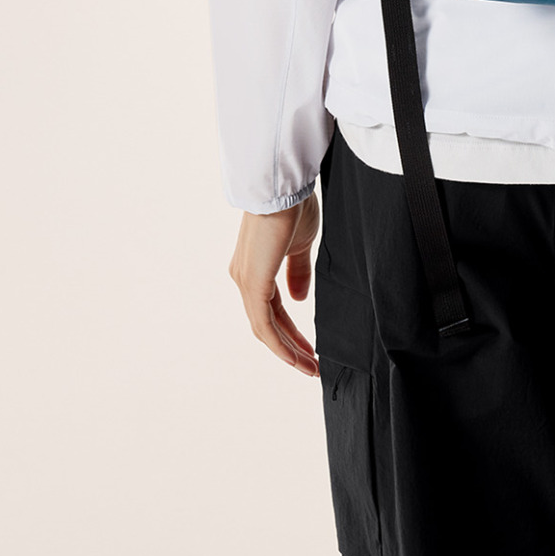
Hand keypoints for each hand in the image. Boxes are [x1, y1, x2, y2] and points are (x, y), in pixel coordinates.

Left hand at [228, 193, 321, 377]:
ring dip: (287, 350)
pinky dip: (280, 344)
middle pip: (266, 323)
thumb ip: (297, 273)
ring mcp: (245, 282)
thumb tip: (298, 300)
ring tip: (309, 367)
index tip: (310, 347)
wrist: (283, 188)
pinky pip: (264, 324)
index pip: (273, 308)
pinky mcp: (252, 284)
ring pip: (264, 328)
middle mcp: (244, 277)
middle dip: (290, 346)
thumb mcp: (301, 245)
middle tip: (310, 365)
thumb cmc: (293, 208)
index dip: (290, 330)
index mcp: (255, 267)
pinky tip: (296, 357)